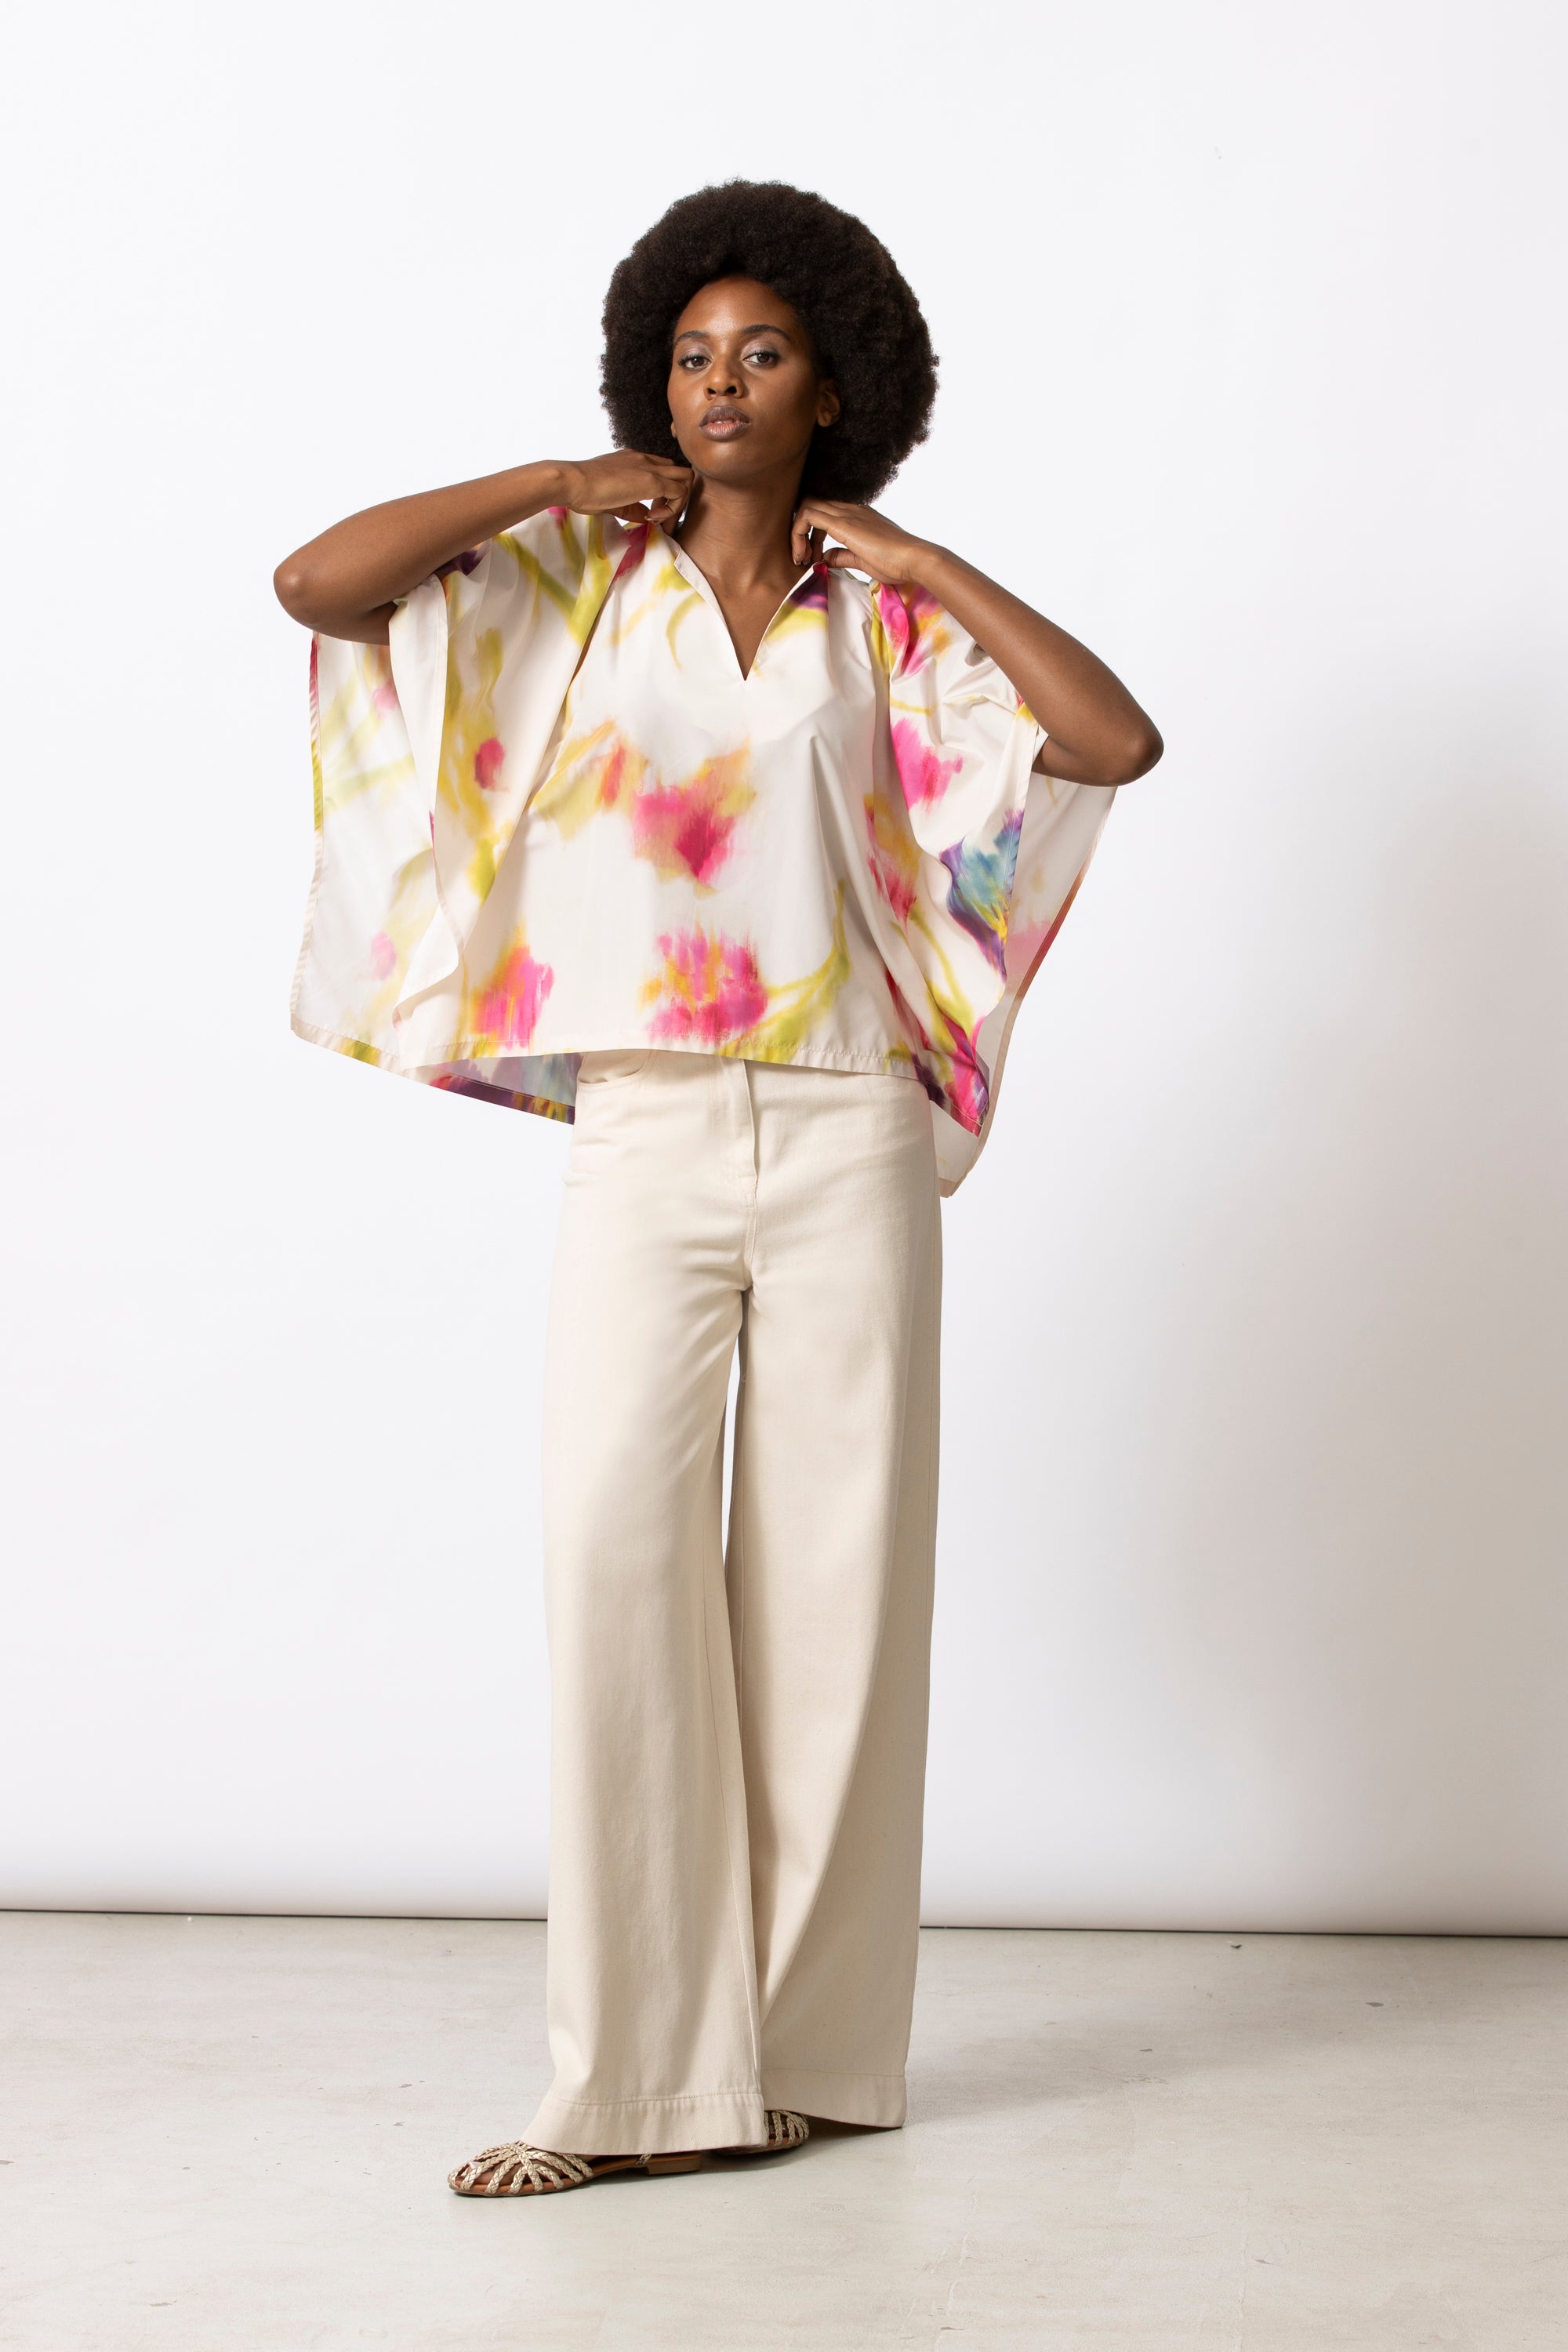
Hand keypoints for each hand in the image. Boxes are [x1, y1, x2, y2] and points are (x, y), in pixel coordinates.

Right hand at [555, 451, 694, 528]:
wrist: (572, 481)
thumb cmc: (582, 490)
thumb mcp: (612, 499)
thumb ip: (631, 507)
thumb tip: (645, 516)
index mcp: (633, 460)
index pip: (662, 470)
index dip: (662, 494)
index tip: (648, 513)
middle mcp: (644, 459)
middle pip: (679, 471)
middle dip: (677, 497)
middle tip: (660, 517)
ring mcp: (650, 467)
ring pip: (686, 478)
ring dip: (678, 502)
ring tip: (657, 519)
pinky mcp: (652, 481)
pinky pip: (680, 493)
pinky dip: (673, 509)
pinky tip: (652, 518)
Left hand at [790, 500, 934, 584]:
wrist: (914, 559)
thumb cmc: (896, 563)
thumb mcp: (862, 560)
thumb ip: (842, 556)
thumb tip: (825, 557)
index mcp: (857, 516)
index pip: (824, 512)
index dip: (812, 535)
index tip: (814, 558)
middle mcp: (851, 509)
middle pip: (812, 505)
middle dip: (800, 532)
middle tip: (804, 558)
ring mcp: (847, 513)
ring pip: (807, 506)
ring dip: (797, 533)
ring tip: (802, 558)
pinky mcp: (844, 523)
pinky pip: (809, 516)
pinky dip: (798, 534)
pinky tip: (804, 557)